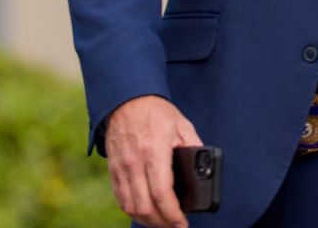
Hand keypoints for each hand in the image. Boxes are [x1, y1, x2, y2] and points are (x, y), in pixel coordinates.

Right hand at [102, 95, 201, 227]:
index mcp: (154, 152)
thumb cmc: (157, 113)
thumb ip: (194, 147)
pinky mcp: (113, 171)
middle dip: (162, 222)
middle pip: (144, 206)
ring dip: (146, 220)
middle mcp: (134, 163)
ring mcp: (121, 168)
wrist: (127, 101)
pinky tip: (145, 212)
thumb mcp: (183, 126)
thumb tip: (203, 169)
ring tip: (163, 222)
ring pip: (130, 206)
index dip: (173, 213)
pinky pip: (120, 198)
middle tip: (176, 225)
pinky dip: (132, 210)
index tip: (183, 223)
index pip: (161, 193)